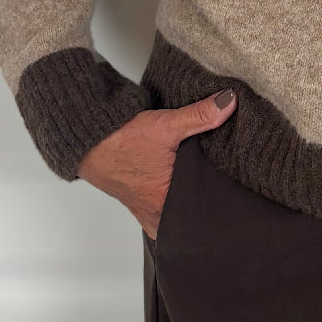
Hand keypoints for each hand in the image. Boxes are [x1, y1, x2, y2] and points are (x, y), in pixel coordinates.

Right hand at [76, 89, 237, 238]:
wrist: (87, 140)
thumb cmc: (120, 140)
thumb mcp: (166, 125)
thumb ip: (200, 116)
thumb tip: (229, 103)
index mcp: (164, 209)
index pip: (202, 218)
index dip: (217, 205)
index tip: (233, 195)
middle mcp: (155, 217)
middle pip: (190, 216)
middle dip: (205, 201)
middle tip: (224, 186)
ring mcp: (146, 211)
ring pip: (176, 211)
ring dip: (187, 197)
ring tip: (206, 181)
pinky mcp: (139, 201)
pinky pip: (164, 204)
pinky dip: (174, 194)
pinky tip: (182, 178)